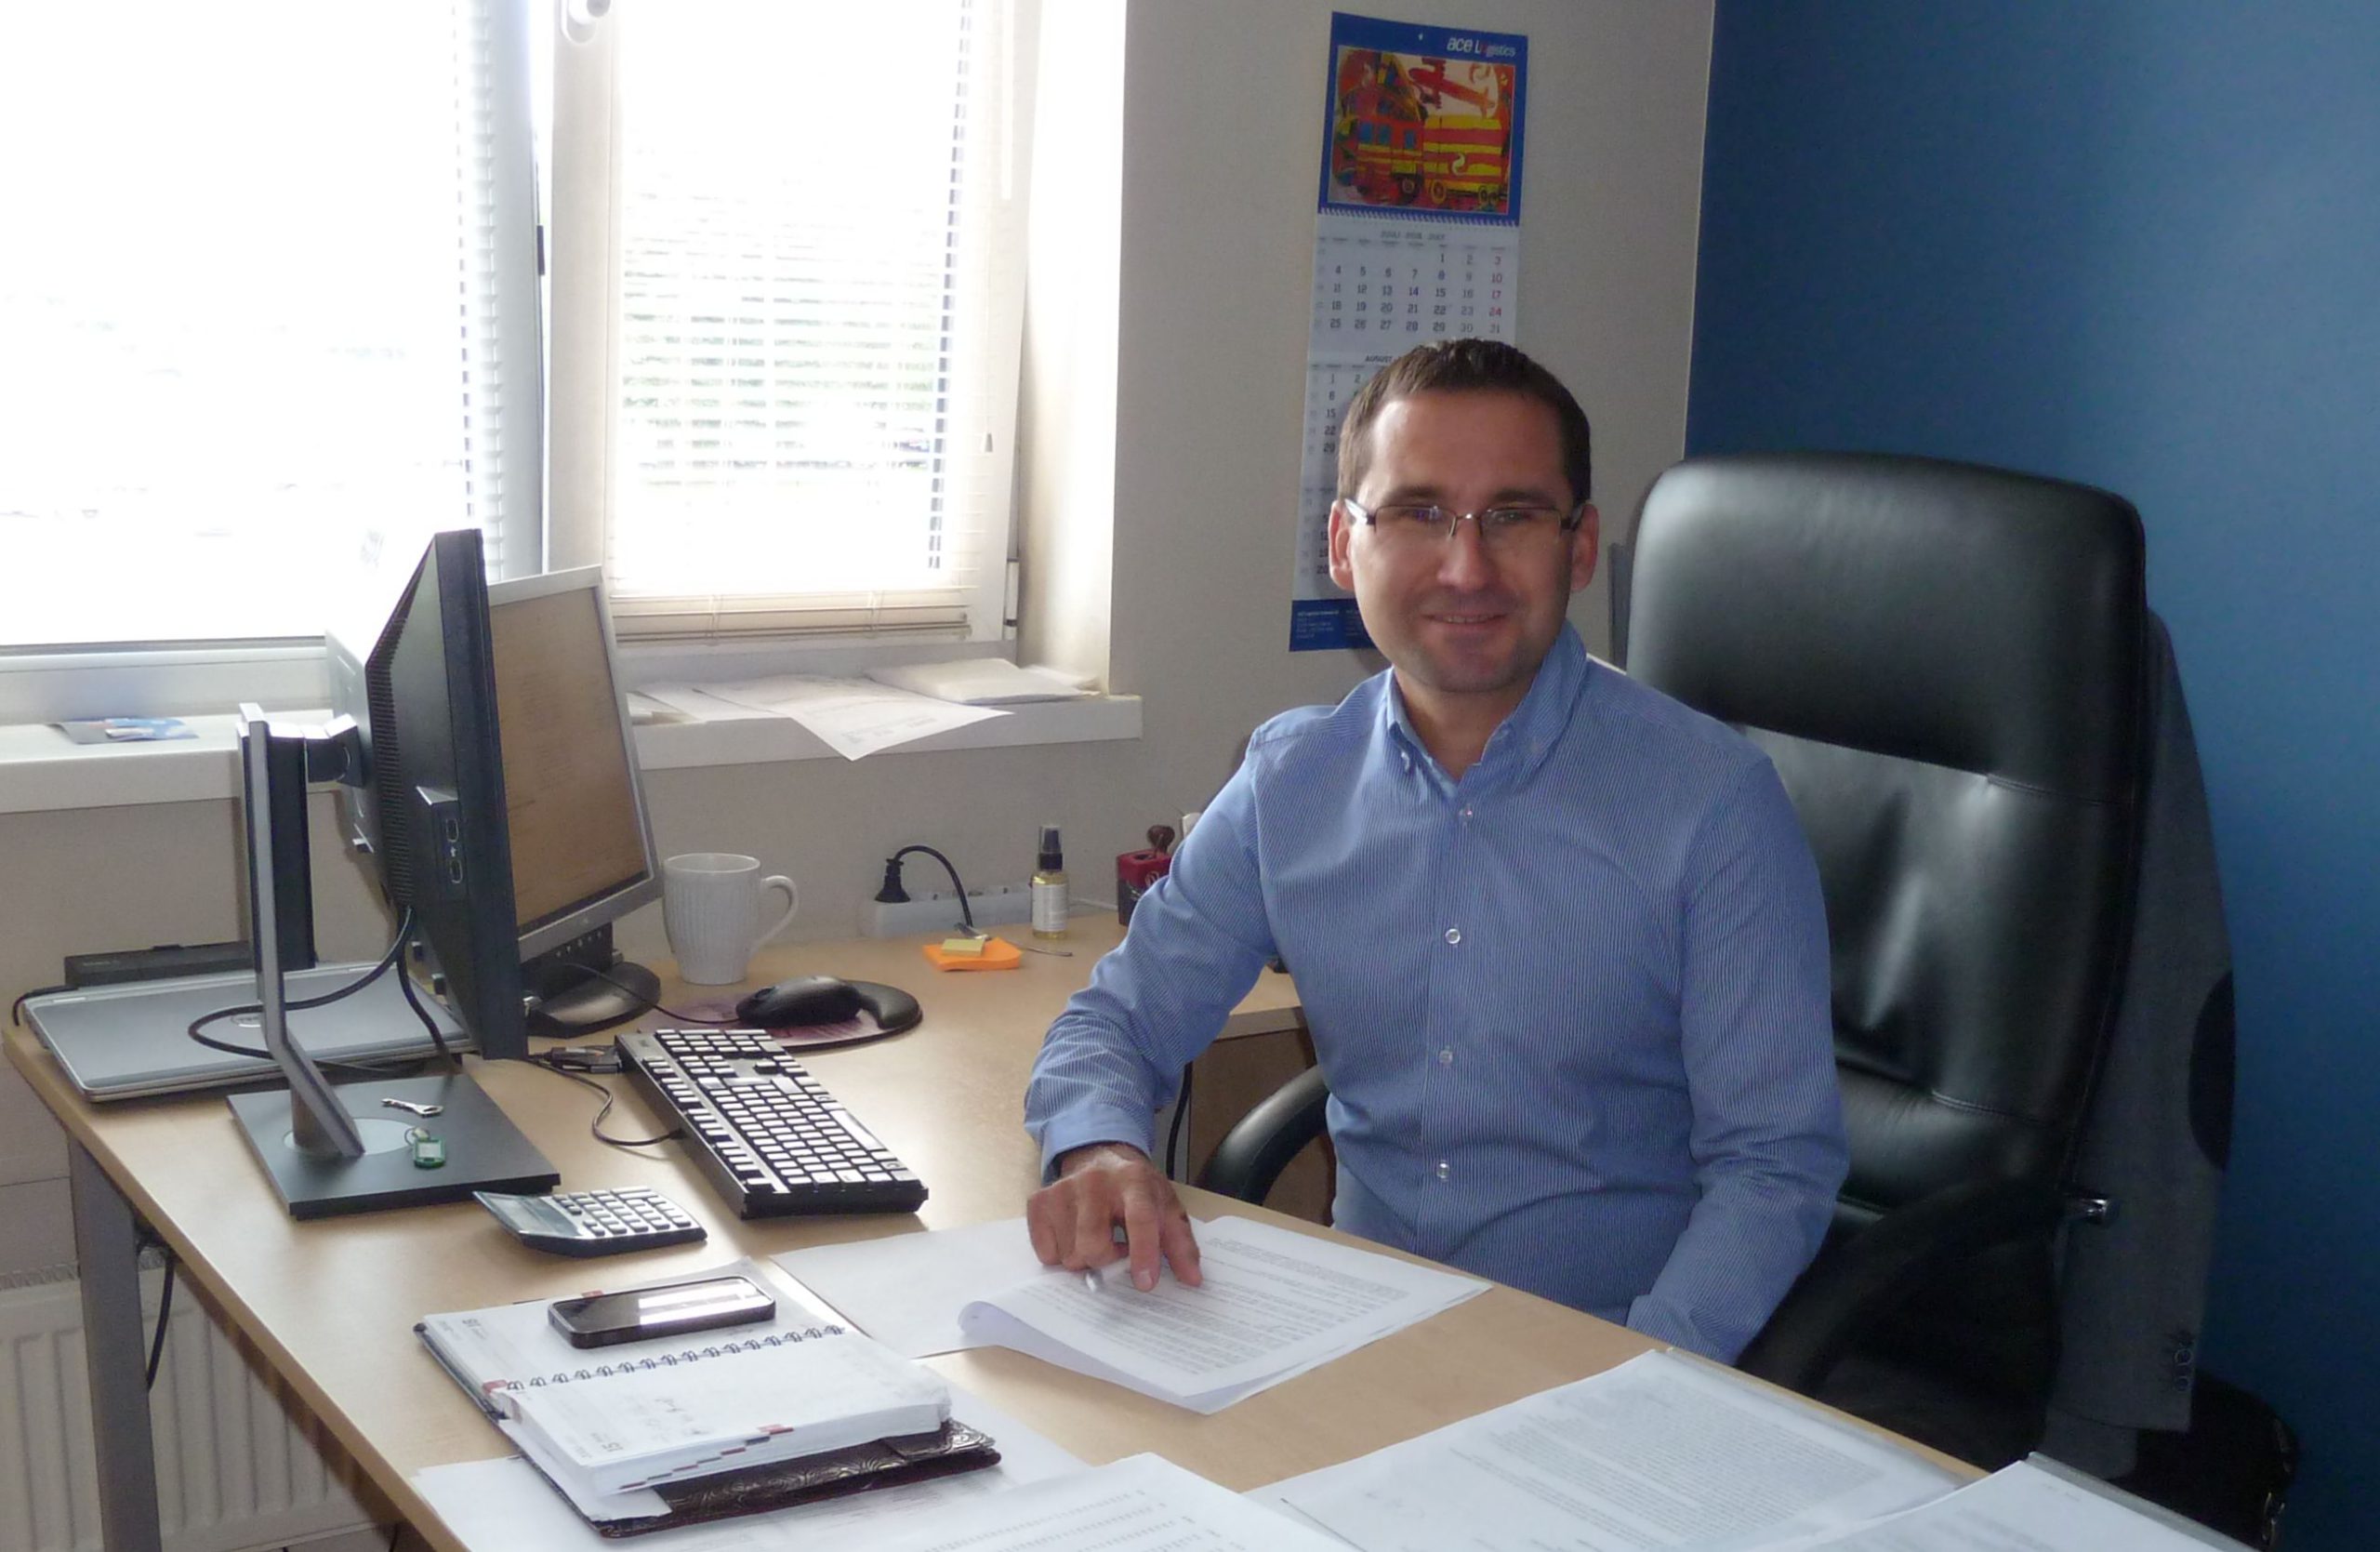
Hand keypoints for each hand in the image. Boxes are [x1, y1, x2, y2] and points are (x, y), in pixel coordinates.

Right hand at [1026, 1141, 1202, 1291]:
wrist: (1100, 1156)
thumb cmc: (1136, 1190)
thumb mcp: (1166, 1208)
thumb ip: (1180, 1244)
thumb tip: (1192, 1280)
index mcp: (1134, 1181)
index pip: (1139, 1219)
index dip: (1143, 1254)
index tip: (1145, 1284)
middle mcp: (1095, 1181)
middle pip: (1094, 1245)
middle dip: (1107, 1260)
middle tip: (1116, 1249)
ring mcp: (1062, 1189)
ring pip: (1069, 1255)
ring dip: (1084, 1259)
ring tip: (1096, 1238)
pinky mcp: (1039, 1201)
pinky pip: (1045, 1252)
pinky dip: (1060, 1255)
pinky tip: (1073, 1235)